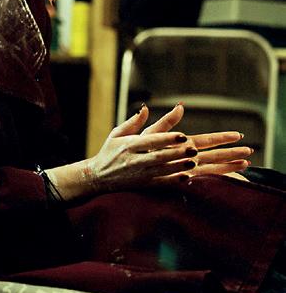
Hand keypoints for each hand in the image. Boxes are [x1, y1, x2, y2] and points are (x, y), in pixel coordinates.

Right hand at [48, 104, 252, 199]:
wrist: (97, 176)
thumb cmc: (109, 152)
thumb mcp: (117, 134)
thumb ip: (134, 122)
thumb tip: (146, 108)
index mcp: (128, 145)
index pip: (150, 141)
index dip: (167, 138)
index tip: (182, 135)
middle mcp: (134, 160)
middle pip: (159, 156)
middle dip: (176, 153)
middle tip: (194, 148)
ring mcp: (139, 174)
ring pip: (162, 170)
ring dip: (179, 166)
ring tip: (194, 162)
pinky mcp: (143, 184)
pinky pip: (160, 183)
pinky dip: (174, 181)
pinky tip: (187, 178)